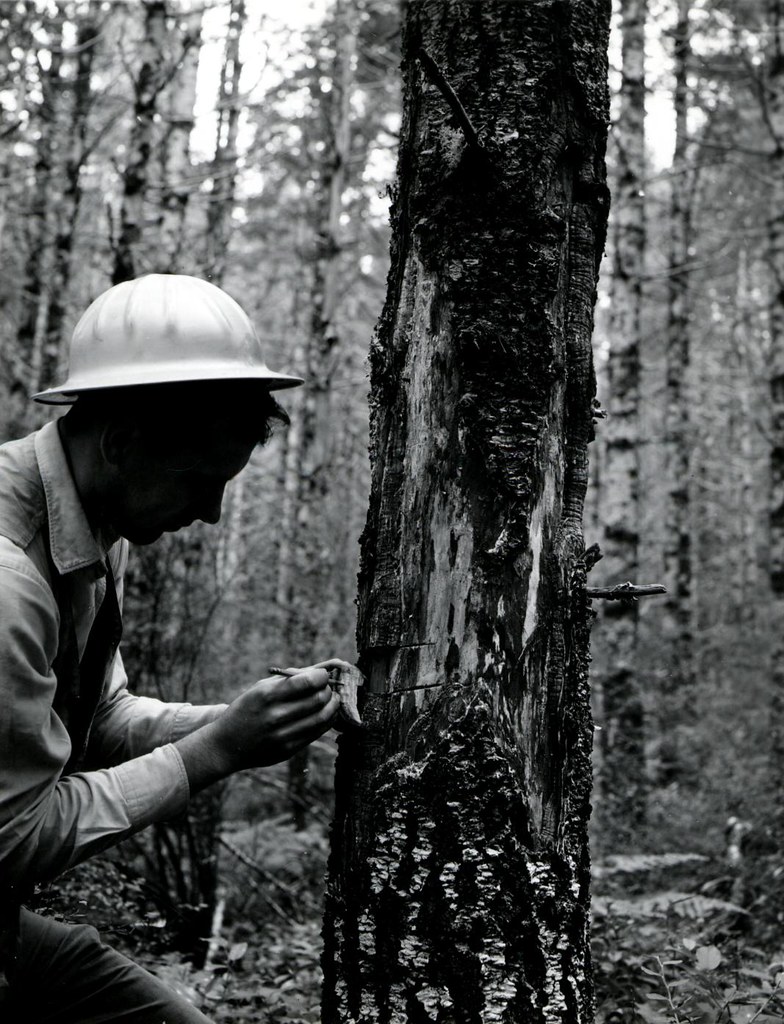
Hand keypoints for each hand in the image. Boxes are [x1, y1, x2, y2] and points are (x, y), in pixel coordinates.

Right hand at [194, 669, 339, 776]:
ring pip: (322, 718)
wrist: (226, 745)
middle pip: (318, 700)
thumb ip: (289, 679)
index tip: (323, 675)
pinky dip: (326, 721)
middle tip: (328, 688)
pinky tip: (325, 714)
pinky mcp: (288, 750)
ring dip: (332, 706)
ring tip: (331, 700)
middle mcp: (275, 716)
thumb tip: (320, 671)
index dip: (322, 676)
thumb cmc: (247, 709)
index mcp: (267, 696)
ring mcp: (282, 736)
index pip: (308, 682)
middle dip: (329, 690)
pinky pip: (316, 733)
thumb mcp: (260, 688)